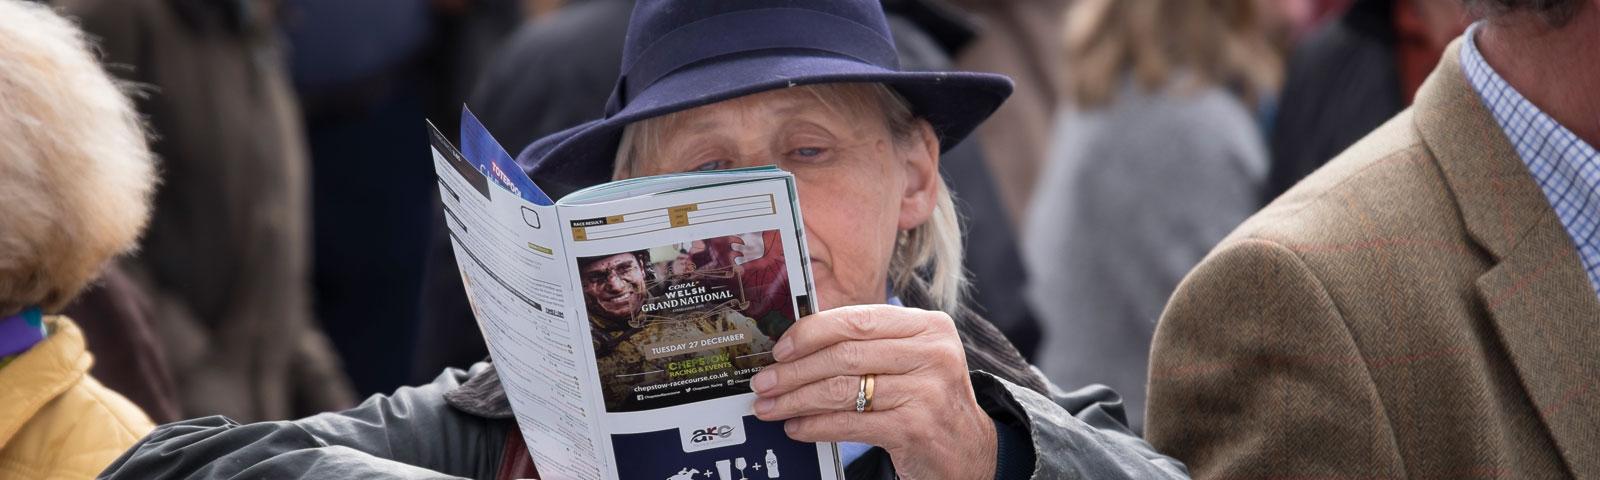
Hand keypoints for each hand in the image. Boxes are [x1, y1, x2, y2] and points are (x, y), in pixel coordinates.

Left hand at [749, 305, 997, 479]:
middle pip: (846, 355)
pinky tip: (796, 428)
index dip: (812, 332)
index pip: (858, 319)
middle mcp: (933, 354)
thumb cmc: (929, 401)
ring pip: (843, 390)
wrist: (970, 451)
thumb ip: (869, 346)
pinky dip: (816, 426)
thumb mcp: (912, 360)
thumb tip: (798, 346)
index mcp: (929, 326)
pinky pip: (850, 423)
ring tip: (771, 407)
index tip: (780, 348)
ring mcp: (927, 392)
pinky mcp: (916, 428)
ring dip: (797, 400)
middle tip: (764, 382)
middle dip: (795, 370)